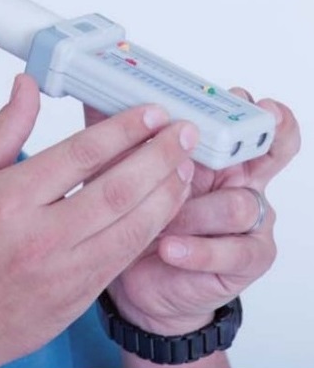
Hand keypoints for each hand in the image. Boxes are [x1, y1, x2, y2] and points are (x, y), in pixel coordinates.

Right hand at [0, 74, 197, 367]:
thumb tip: (26, 87)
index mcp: (7, 200)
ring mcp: (62, 274)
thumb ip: (0, 132)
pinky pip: (124, 258)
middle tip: (184, 132)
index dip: (123, 129)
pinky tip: (162, 207)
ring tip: (186, 165)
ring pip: (133, 228)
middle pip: (118, 190)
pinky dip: (151, 229)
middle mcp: (40, 237)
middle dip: (160, 156)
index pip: (80, 154)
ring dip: (167, 193)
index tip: (150, 112)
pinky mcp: (75, 301)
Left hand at [89, 91, 300, 337]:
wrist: (136, 275)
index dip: (253, 108)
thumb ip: (121, 131)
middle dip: (260, 140)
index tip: (241, 97)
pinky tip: (169, 247)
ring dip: (197, 210)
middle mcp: (240, 180)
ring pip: (239, 204)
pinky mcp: (246, 258)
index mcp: (216, 151)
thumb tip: (96, 92)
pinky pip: (233, 250)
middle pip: (272, 151)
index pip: (248, 120)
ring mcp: (248, 220)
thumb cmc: (133, 210)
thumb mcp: (125, 165)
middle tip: (232, 140)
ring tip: (163, 220)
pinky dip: (197, 248)